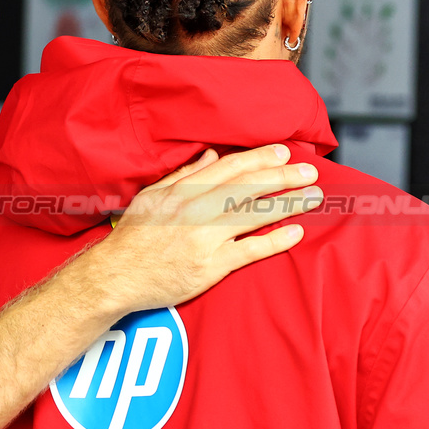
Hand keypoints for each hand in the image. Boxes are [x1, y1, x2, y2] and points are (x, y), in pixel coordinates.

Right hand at [83, 144, 321, 312]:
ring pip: (254, 215)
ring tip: (312, 196)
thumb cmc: (132, 239)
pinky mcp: (210, 266)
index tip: (282, 151)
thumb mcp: (152, 197)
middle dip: (283, 176)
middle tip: (310, 170)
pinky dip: (274, 240)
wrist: (115, 277)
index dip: (259, 158)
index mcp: (182, 191)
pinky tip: (295, 232)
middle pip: (248, 187)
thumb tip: (211, 155)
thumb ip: (184, 176)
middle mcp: (195, 210)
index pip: (228, 167)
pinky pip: (249, 251)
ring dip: (288, 203)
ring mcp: (204, 238)